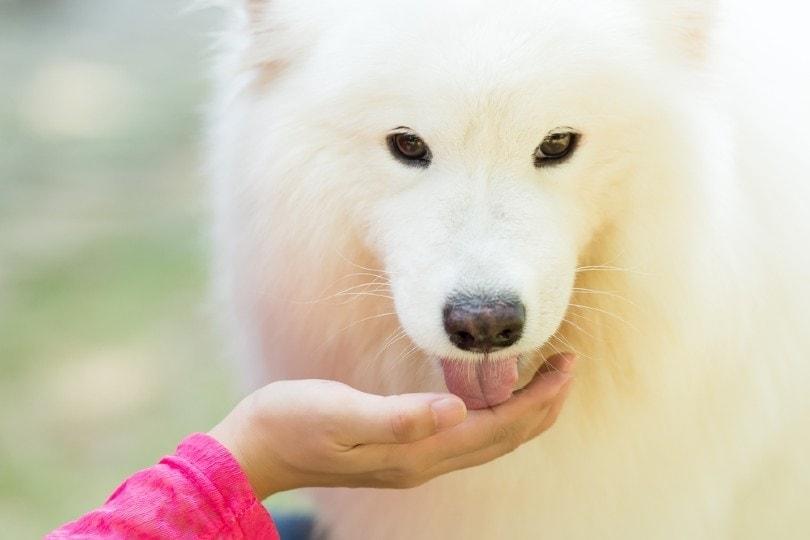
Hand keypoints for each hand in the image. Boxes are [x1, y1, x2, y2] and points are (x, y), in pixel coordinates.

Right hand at [209, 354, 574, 499]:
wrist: (255, 451)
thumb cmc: (291, 422)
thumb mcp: (340, 412)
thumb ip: (398, 416)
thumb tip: (457, 412)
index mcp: (417, 452)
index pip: (500, 428)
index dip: (540, 400)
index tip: (568, 365)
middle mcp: (424, 462)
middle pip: (504, 439)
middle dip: (543, 406)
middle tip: (569, 365)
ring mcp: (413, 460)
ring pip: (489, 441)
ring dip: (523, 412)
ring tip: (545, 378)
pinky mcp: (401, 451)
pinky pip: (467, 437)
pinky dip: (494, 415)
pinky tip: (492, 394)